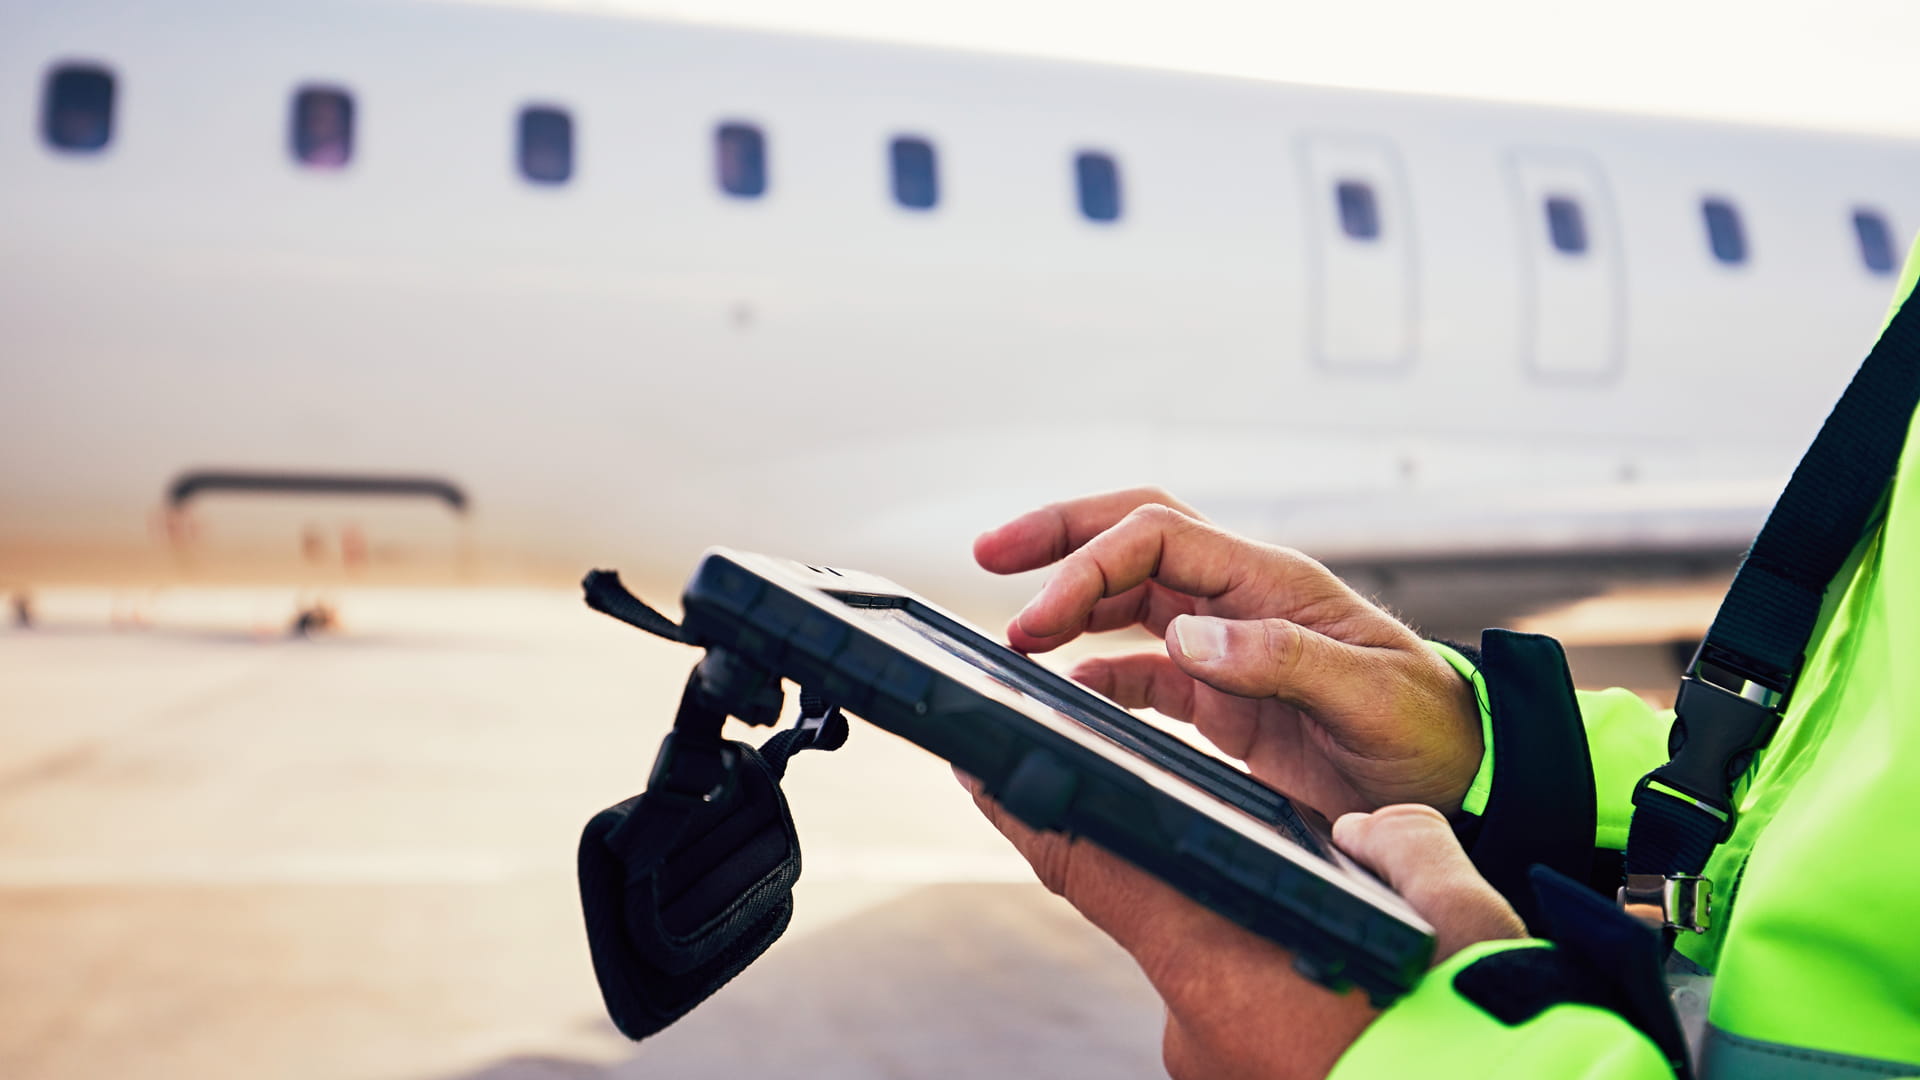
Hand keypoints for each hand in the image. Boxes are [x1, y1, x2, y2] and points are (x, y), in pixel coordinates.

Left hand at [960, 776, 1525, 1079]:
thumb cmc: (1480, 1026)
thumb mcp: (1453, 912)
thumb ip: (1404, 846)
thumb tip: (1375, 830)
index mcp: (1222, 960)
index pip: (1092, 864)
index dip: (1030, 811)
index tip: (981, 767)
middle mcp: (1196, 1020)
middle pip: (1158, 914)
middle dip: (1199, 885)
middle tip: (1272, 876)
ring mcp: (1211, 1061)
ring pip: (1208, 970)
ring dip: (1245, 945)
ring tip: (1324, 955)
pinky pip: (1233, 1015)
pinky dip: (1265, 991)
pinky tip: (1324, 991)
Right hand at [974, 488, 1480, 816]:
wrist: (1466, 781)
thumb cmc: (1432, 732)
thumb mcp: (1369, 696)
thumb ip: (1283, 659)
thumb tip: (1188, 635)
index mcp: (1272, 582)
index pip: (1160, 538)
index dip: (1089, 564)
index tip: (1038, 616)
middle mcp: (1242, 599)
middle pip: (1135, 537)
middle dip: (1061, 537)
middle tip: (990, 555)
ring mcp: (1229, 644)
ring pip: (1131, 597)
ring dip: (1071, 604)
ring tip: (1015, 635)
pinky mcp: (1224, 696)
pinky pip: (1145, 668)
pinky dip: (1099, 671)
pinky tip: (1068, 690)